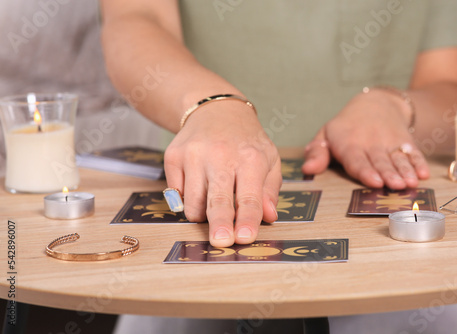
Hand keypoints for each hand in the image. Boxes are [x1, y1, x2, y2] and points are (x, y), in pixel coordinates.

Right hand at [164, 101, 281, 246]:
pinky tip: (198, 184)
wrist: (216, 110)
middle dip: (219, 224)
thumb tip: (269, 216)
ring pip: (193, 203)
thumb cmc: (246, 141)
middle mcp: (220, 155)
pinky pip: (176, 193)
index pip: (249, 196)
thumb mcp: (269, 159)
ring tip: (213, 203)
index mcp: (250, 158)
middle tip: (220, 242)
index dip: (246, 220)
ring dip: (203, 214)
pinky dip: (187, 199)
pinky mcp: (173, 156)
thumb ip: (270, 190)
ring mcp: (193, 155)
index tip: (244, 238)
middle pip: (217, 200)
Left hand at [302, 89, 428, 188]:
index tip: (373, 181)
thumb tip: (307, 169)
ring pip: (398, 159)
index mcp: (349, 144)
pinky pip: (413, 153)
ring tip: (412, 182)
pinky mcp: (405, 142)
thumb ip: (317, 153)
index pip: (356, 160)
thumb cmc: (345, 128)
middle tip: (395, 185)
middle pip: (380, 161)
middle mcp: (371, 144)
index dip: (365, 171)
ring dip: (405, 171)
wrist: (375, 104)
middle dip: (388, 174)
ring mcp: (390, 143)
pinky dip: (419, 163)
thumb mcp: (326, 135)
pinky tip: (424, 173)